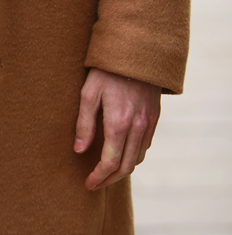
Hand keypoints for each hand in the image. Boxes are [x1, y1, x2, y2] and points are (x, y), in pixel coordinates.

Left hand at [74, 67, 160, 190]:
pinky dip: (134, 155)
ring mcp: (149, 123)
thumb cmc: (106, 70)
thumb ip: (84, 123)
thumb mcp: (88, 93)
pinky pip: (145, 145)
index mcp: (119, 123)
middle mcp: (137, 127)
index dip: (98, 177)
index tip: (88, 183)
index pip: (110, 162)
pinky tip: (122, 153)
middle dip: (110, 180)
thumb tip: (79, 150)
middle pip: (126, 167)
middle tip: (96, 184)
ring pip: (138, 158)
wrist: (136, 50)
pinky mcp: (155, 117)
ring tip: (106, 172)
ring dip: (123, 169)